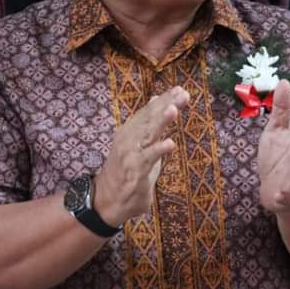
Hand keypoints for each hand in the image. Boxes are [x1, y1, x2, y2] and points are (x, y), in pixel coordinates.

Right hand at [94, 86, 189, 225]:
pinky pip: (148, 159)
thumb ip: (149, 122)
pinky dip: (158, 150)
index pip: (149, 111)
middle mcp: (129, 138)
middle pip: (150, 119)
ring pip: (148, 134)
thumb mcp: (139, 143)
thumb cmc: (126, 170)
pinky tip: (171, 143)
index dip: (164, 100)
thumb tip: (158, 99)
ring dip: (161, 122)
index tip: (181, 89)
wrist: (106, 199)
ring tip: (174, 110)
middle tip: (183, 94)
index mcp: (131, 130)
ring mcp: (130, 154)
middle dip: (167, 105)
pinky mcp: (134, 171)